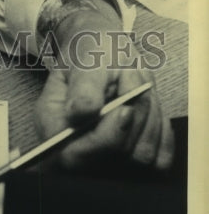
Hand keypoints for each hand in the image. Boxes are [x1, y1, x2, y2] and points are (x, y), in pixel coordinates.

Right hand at [33, 7, 173, 170]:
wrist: (108, 52)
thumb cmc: (92, 52)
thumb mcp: (85, 59)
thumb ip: (84, 87)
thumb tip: (81, 113)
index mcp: (52, 125)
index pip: (75, 155)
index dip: (106, 137)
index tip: (125, 108)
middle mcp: (75, 149)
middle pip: (116, 157)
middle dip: (134, 115)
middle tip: (131, 77)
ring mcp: (105, 159)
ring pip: (143, 156)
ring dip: (149, 116)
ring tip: (137, 88)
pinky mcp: (133, 161)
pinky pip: (160, 157)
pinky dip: (159, 128)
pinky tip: (145, 106)